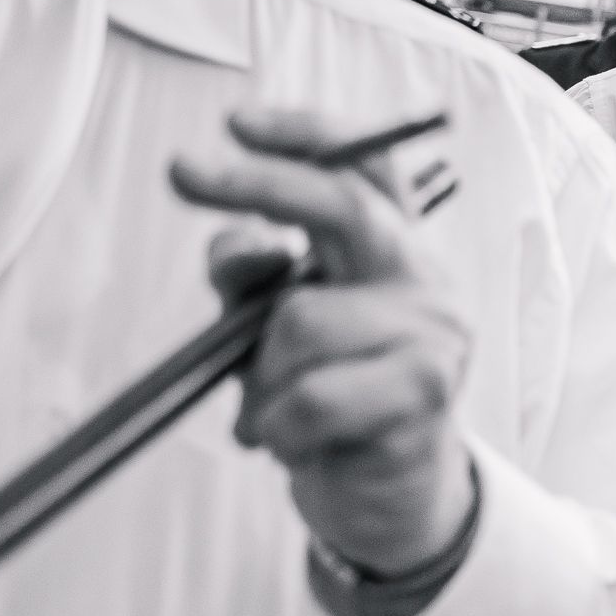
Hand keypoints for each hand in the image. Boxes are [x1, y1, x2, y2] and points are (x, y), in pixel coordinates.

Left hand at [167, 110, 475, 578]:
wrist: (388, 493)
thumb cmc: (328, 397)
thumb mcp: (274, 325)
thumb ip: (255, 277)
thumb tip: (244, 246)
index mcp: (396, 248)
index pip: (367, 166)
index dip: (309, 133)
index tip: (236, 123)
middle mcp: (426, 276)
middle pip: (343, 206)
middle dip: (257, 185)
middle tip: (180, 171)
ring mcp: (435, 332)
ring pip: (300, 323)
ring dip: (263, 379)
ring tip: (282, 412)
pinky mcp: (426, 392)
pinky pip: (311, 396)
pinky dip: (280, 426)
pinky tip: (298, 441)